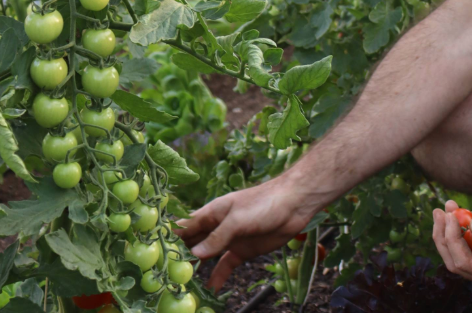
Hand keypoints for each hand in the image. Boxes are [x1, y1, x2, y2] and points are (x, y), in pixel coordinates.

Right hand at [175, 176, 319, 290]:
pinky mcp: (242, 251)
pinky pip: (225, 266)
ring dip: (195, 270)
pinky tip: (209, 291)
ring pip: (206, 257)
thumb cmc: (264, 203)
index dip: (167, 239)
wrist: (295, 204)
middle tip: (162, 278)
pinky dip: (217, 278)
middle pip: (191, 244)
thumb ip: (217, 238)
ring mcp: (229, 240)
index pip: (183, 227)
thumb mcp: (238, 220)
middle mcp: (216, 227)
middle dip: (178, 258)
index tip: (152, 256)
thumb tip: (193, 256)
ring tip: (181, 287)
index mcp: (210, 214)